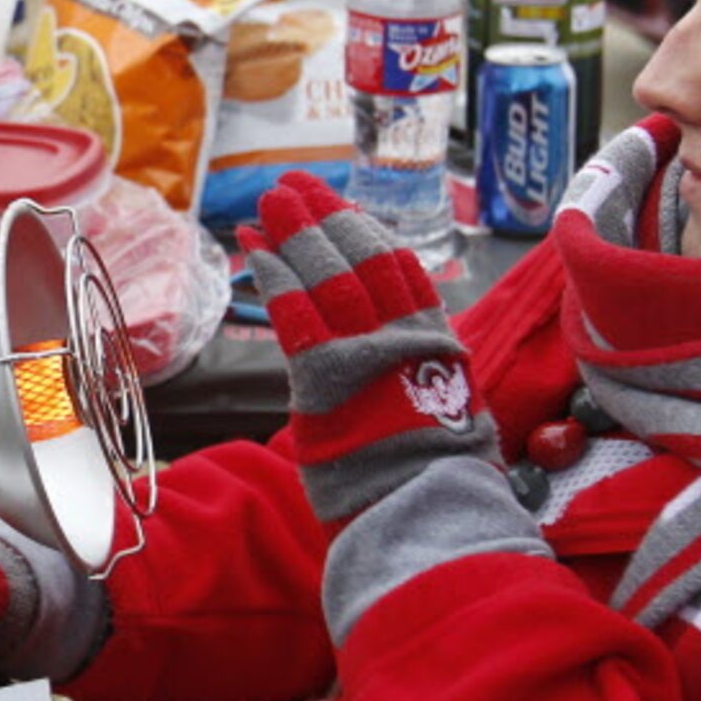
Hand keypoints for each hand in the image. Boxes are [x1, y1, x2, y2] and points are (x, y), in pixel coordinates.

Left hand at [242, 172, 497, 531]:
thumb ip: (420, 376)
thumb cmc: (434, 479)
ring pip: (326, 276)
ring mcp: (366, 352)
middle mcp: (405, 336)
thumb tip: (403, 365)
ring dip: (293, 233)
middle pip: (359, 260)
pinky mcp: (327, 376)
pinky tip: (254, 248)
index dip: (364, 231)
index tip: (340, 206)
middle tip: (292, 186)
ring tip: (268, 203)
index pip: (399, 268)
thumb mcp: (446, 414)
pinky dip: (275, 276)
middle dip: (322, 218)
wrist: (427, 513)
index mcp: (437, 341)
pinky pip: (296, 313)